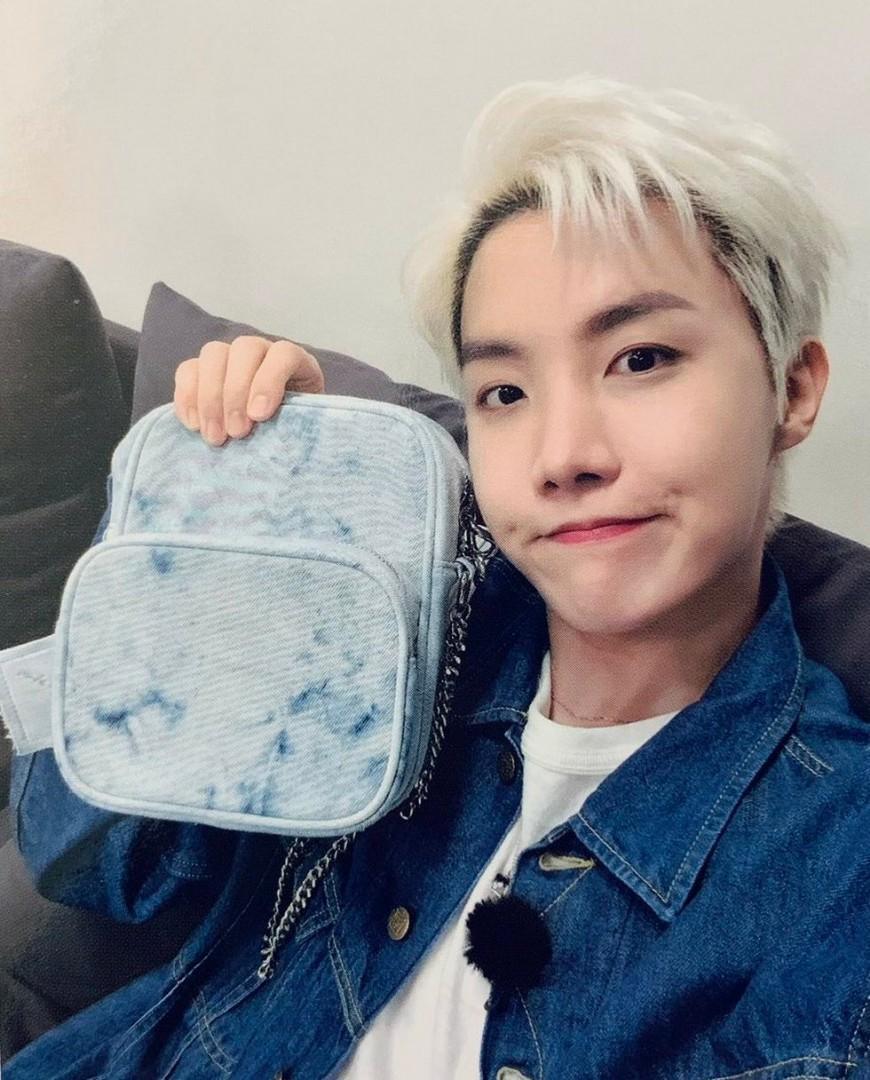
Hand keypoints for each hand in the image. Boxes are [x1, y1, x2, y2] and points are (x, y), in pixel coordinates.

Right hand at [173, 336, 325, 445]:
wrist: (272, 433)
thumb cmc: (292, 430)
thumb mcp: (302, 425)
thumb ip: (295, 423)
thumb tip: (280, 434)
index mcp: (294, 361)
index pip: (284, 354)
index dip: (269, 381)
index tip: (259, 415)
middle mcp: (261, 350)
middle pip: (245, 349)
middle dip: (236, 393)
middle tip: (236, 432)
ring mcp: (230, 355)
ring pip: (213, 354)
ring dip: (210, 397)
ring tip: (214, 435)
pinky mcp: (203, 368)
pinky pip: (187, 370)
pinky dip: (187, 397)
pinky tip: (193, 425)